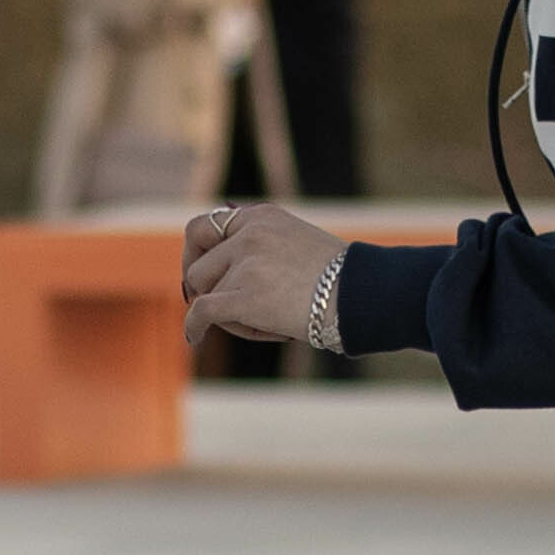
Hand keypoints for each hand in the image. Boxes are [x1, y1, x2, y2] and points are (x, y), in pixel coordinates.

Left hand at [180, 199, 346, 348]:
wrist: (360, 294)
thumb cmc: (337, 279)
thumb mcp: (295, 245)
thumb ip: (260, 248)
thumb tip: (221, 272)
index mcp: (261, 217)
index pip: (205, 226)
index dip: (195, 252)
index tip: (202, 272)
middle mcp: (250, 234)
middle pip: (199, 263)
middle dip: (201, 285)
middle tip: (205, 301)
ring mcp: (246, 263)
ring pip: (207, 293)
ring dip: (225, 312)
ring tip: (262, 322)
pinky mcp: (245, 296)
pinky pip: (202, 312)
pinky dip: (193, 326)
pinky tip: (194, 337)